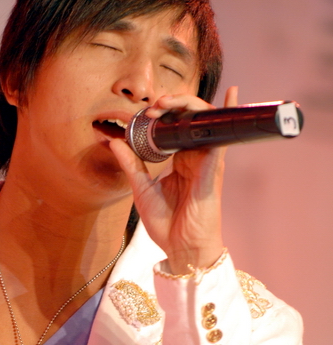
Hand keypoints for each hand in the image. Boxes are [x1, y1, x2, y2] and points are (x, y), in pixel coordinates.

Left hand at [110, 86, 237, 274]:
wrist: (181, 249)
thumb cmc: (166, 224)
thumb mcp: (141, 190)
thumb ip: (130, 164)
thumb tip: (114, 141)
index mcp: (179, 160)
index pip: (175, 126)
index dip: (161, 113)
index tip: (143, 112)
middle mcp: (195, 156)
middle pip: (191, 118)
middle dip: (172, 103)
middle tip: (152, 105)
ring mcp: (207, 161)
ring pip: (204, 121)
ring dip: (187, 105)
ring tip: (166, 102)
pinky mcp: (214, 168)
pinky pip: (222, 138)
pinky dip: (225, 117)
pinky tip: (231, 95)